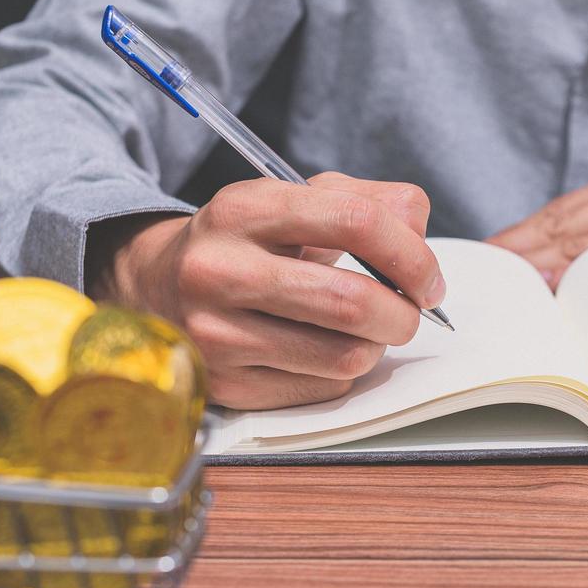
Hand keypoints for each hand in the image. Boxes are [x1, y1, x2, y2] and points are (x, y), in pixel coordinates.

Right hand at [87, 172, 445, 409]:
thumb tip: (418, 220)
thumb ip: (365, 200)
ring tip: (364, 328)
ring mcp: (217, 335)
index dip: (412, 255)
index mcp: (244, 209)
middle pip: (353, 301)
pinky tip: (322, 350)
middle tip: (409, 311)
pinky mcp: (227, 386)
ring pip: (345, 354)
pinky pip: (322, 387)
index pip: (356, 221)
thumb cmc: (247, 244)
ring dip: (375, 345)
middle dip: (404, 312)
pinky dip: (341, 370)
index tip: (428, 279)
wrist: (158, 288)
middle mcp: (221, 271)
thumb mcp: (294, 202)